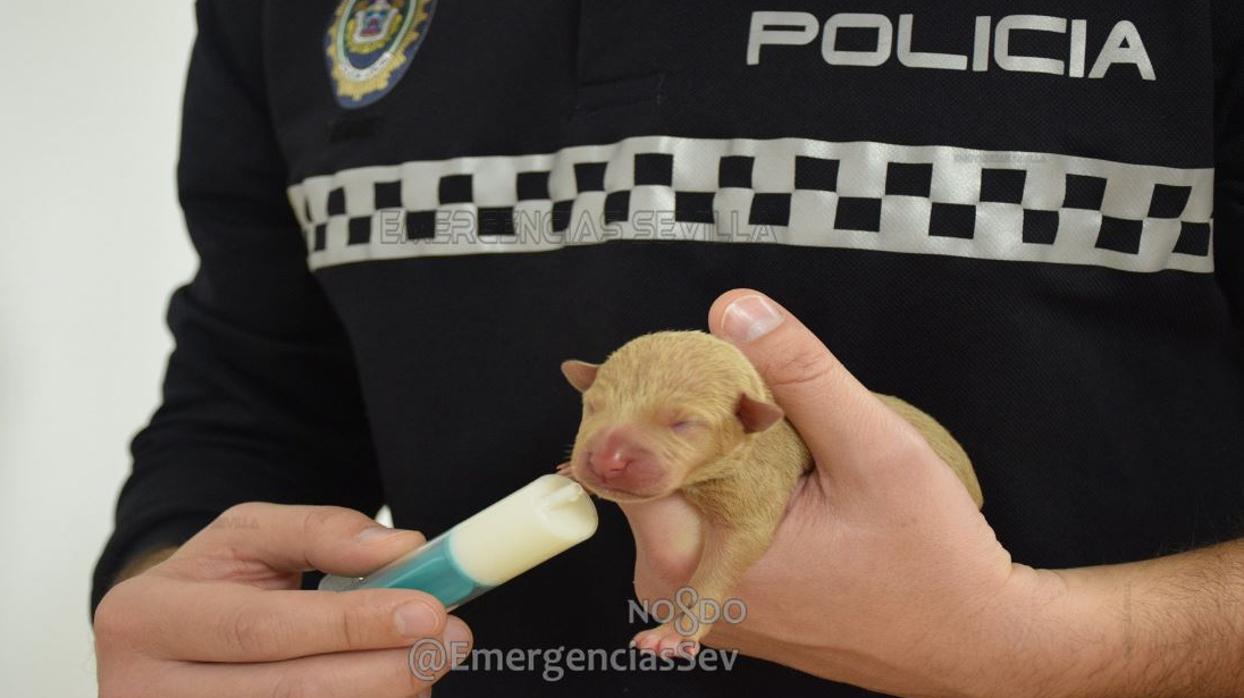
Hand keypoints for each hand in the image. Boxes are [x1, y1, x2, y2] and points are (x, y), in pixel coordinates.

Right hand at [94, 503, 472, 697]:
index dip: (351, 624)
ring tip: (426, 667)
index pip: (263, 627)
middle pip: (284, 694)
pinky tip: (393, 694)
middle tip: (448, 644)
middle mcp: (146, 690)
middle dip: (381, 671)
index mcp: (145, 618)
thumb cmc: (211, 583)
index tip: (427, 611)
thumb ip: (321, 530)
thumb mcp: (248, 536)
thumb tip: (401, 548)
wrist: (160, 640)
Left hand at [620, 290, 1040, 696]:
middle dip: (685, 416)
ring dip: (710, 447)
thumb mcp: (875, 451)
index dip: (654, 395)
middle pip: (643, 468)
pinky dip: (724, 478)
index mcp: (696, 558)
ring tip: (772, 427)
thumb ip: (803, 374)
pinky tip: (771, 461)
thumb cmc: (932, 564)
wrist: (971, 641)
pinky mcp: (722, 595)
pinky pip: (696, 517)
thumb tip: (735, 310)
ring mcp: (698, 595)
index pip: (626, 454)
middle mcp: (677, 587)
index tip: (690, 358)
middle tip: (740, 381)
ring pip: (672, 489)